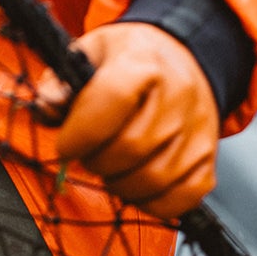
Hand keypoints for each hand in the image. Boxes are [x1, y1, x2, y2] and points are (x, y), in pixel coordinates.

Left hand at [34, 22, 219, 220]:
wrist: (181, 56)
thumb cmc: (127, 58)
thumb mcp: (87, 52)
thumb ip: (59, 83)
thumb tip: (47, 109)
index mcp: (141, 62)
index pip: (112, 100)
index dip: (81, 132)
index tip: (65, 146)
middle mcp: (178, 95)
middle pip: (131, 147)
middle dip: (96, 161)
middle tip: (86, 154)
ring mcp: (199, 129)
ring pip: (155, 179)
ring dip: (119, 184)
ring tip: (108, 168)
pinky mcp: (209, 158)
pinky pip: (182, 198)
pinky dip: (150, 203)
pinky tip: (134, 185)